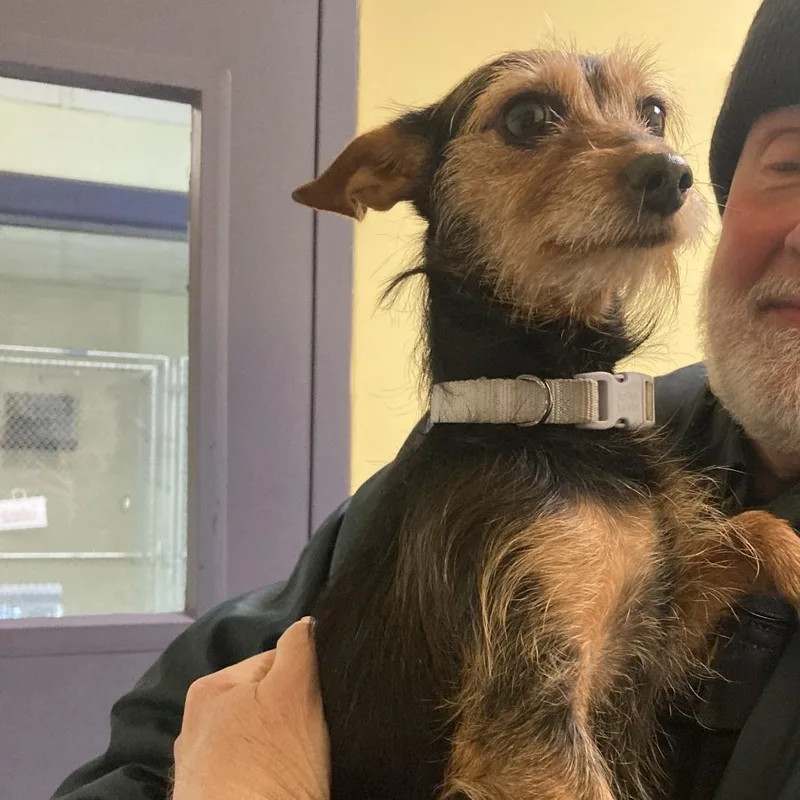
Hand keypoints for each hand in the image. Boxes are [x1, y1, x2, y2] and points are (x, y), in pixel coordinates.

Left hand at [172, 618, 329, 799]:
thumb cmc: (270, 770)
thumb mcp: (294, 692)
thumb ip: (298, 648)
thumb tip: (305, 623)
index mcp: (209, 689)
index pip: (272, 664)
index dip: (302, 681)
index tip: (316, 705)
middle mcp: (196, 726)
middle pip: (262, 705)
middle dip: (287, 717)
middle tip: (307, 739)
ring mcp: (200, 770)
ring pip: (255, 743)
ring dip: (275, 750)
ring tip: (291, 768)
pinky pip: (246, 775)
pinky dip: (262, 778)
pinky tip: (276, 787)